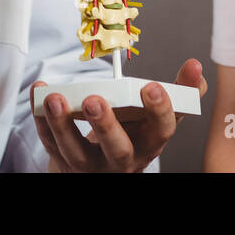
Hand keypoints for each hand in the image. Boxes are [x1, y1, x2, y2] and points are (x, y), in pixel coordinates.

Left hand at [31, 59, 207, 171]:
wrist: (104, 168)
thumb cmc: (134, 135)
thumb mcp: (158, 118)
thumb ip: (180, 93)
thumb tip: (195, 67)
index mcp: (149, 144)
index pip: (161, 132)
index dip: (160, 110)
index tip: (152, 86)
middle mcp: (123, 160)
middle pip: (117, 149)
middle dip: (106, 126)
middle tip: (94, 100)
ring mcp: (91, 166)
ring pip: (76, 151)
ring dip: (63, 124)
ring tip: (54, 98)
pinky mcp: (64, 162)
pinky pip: (50, 143)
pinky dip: (41, 120)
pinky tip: (39, 94)